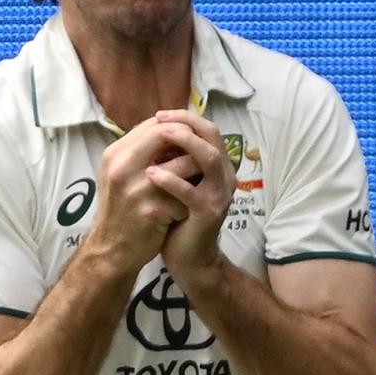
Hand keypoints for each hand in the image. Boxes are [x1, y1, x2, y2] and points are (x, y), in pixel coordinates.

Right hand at [82, 117, 192, 274]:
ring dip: (197, 171)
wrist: (111, 251)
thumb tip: (171, 128)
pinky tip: (185, 210)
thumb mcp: (119, 175)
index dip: (177, 128)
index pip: (153, 124)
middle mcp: (123, 167)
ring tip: (198, 181)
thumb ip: (140, 152)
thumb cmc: (120, 210)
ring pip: (186, 162)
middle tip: (201, 156)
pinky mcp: (154, 210)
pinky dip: (191, 200)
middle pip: (168, 134)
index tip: (190, 140)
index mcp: (115, 155)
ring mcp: (138, 188)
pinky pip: (187, 193)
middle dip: (190, 143)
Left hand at [145, 110, 236, 276]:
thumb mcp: (178, 183)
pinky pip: (191, 191)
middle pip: (212, 135)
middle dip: (185, 123)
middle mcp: (224, 176)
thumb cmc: (179, 219)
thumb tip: (154, 131)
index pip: (208, 129)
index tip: (159, 115)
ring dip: (182, 142)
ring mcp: (219, 194)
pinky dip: (170, 179)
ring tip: (158, 136)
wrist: (190, 259)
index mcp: (218, 166)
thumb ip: (174, 160)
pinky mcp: (208, 213)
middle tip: (159, 119)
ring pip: (207, 157)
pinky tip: (151, 173)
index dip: (185, 118)